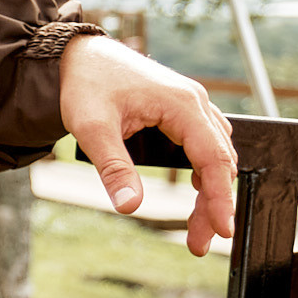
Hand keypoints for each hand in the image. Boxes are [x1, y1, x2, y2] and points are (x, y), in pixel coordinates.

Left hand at [59, 36, 237, 256]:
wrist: (76, 54)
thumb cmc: (85, 83)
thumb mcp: (91, 127)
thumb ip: (113, 167)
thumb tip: (129, 206)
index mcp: (181, 104)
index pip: (212, 159)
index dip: (219, 198)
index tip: (221, 230)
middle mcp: (194, 101)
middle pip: (219, 161)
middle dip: (213, 203)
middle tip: (199, 243)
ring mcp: (190, 103)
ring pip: (215, 154)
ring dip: (210, 189)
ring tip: (197, 226)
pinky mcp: (181, 108)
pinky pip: (205, 143)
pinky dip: (204, 170)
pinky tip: (195, 191)